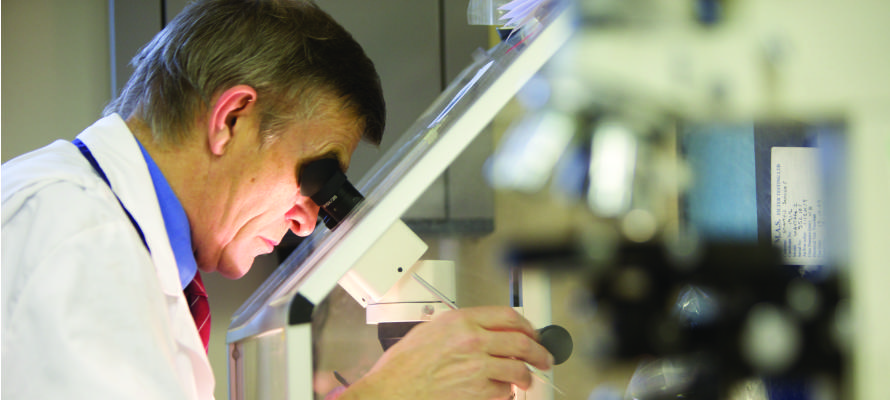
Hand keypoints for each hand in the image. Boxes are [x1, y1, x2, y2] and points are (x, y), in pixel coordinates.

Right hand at [338, 306, 553, 399]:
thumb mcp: (430, 330)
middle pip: (522, 342)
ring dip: (526, 376)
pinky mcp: (480, 393)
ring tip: (525, 379)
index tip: (532, 332)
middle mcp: (473, 341)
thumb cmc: (403, 366)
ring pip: (519, 370)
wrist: (393, 392)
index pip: (508, 316)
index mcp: (461, 321)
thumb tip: (484, 329)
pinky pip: (505, 392)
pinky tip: (500, 391)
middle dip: (539, 351)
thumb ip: (460, 327)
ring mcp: (479, 368)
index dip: (527, 325)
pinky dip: (506, 393)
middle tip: (544, 357)